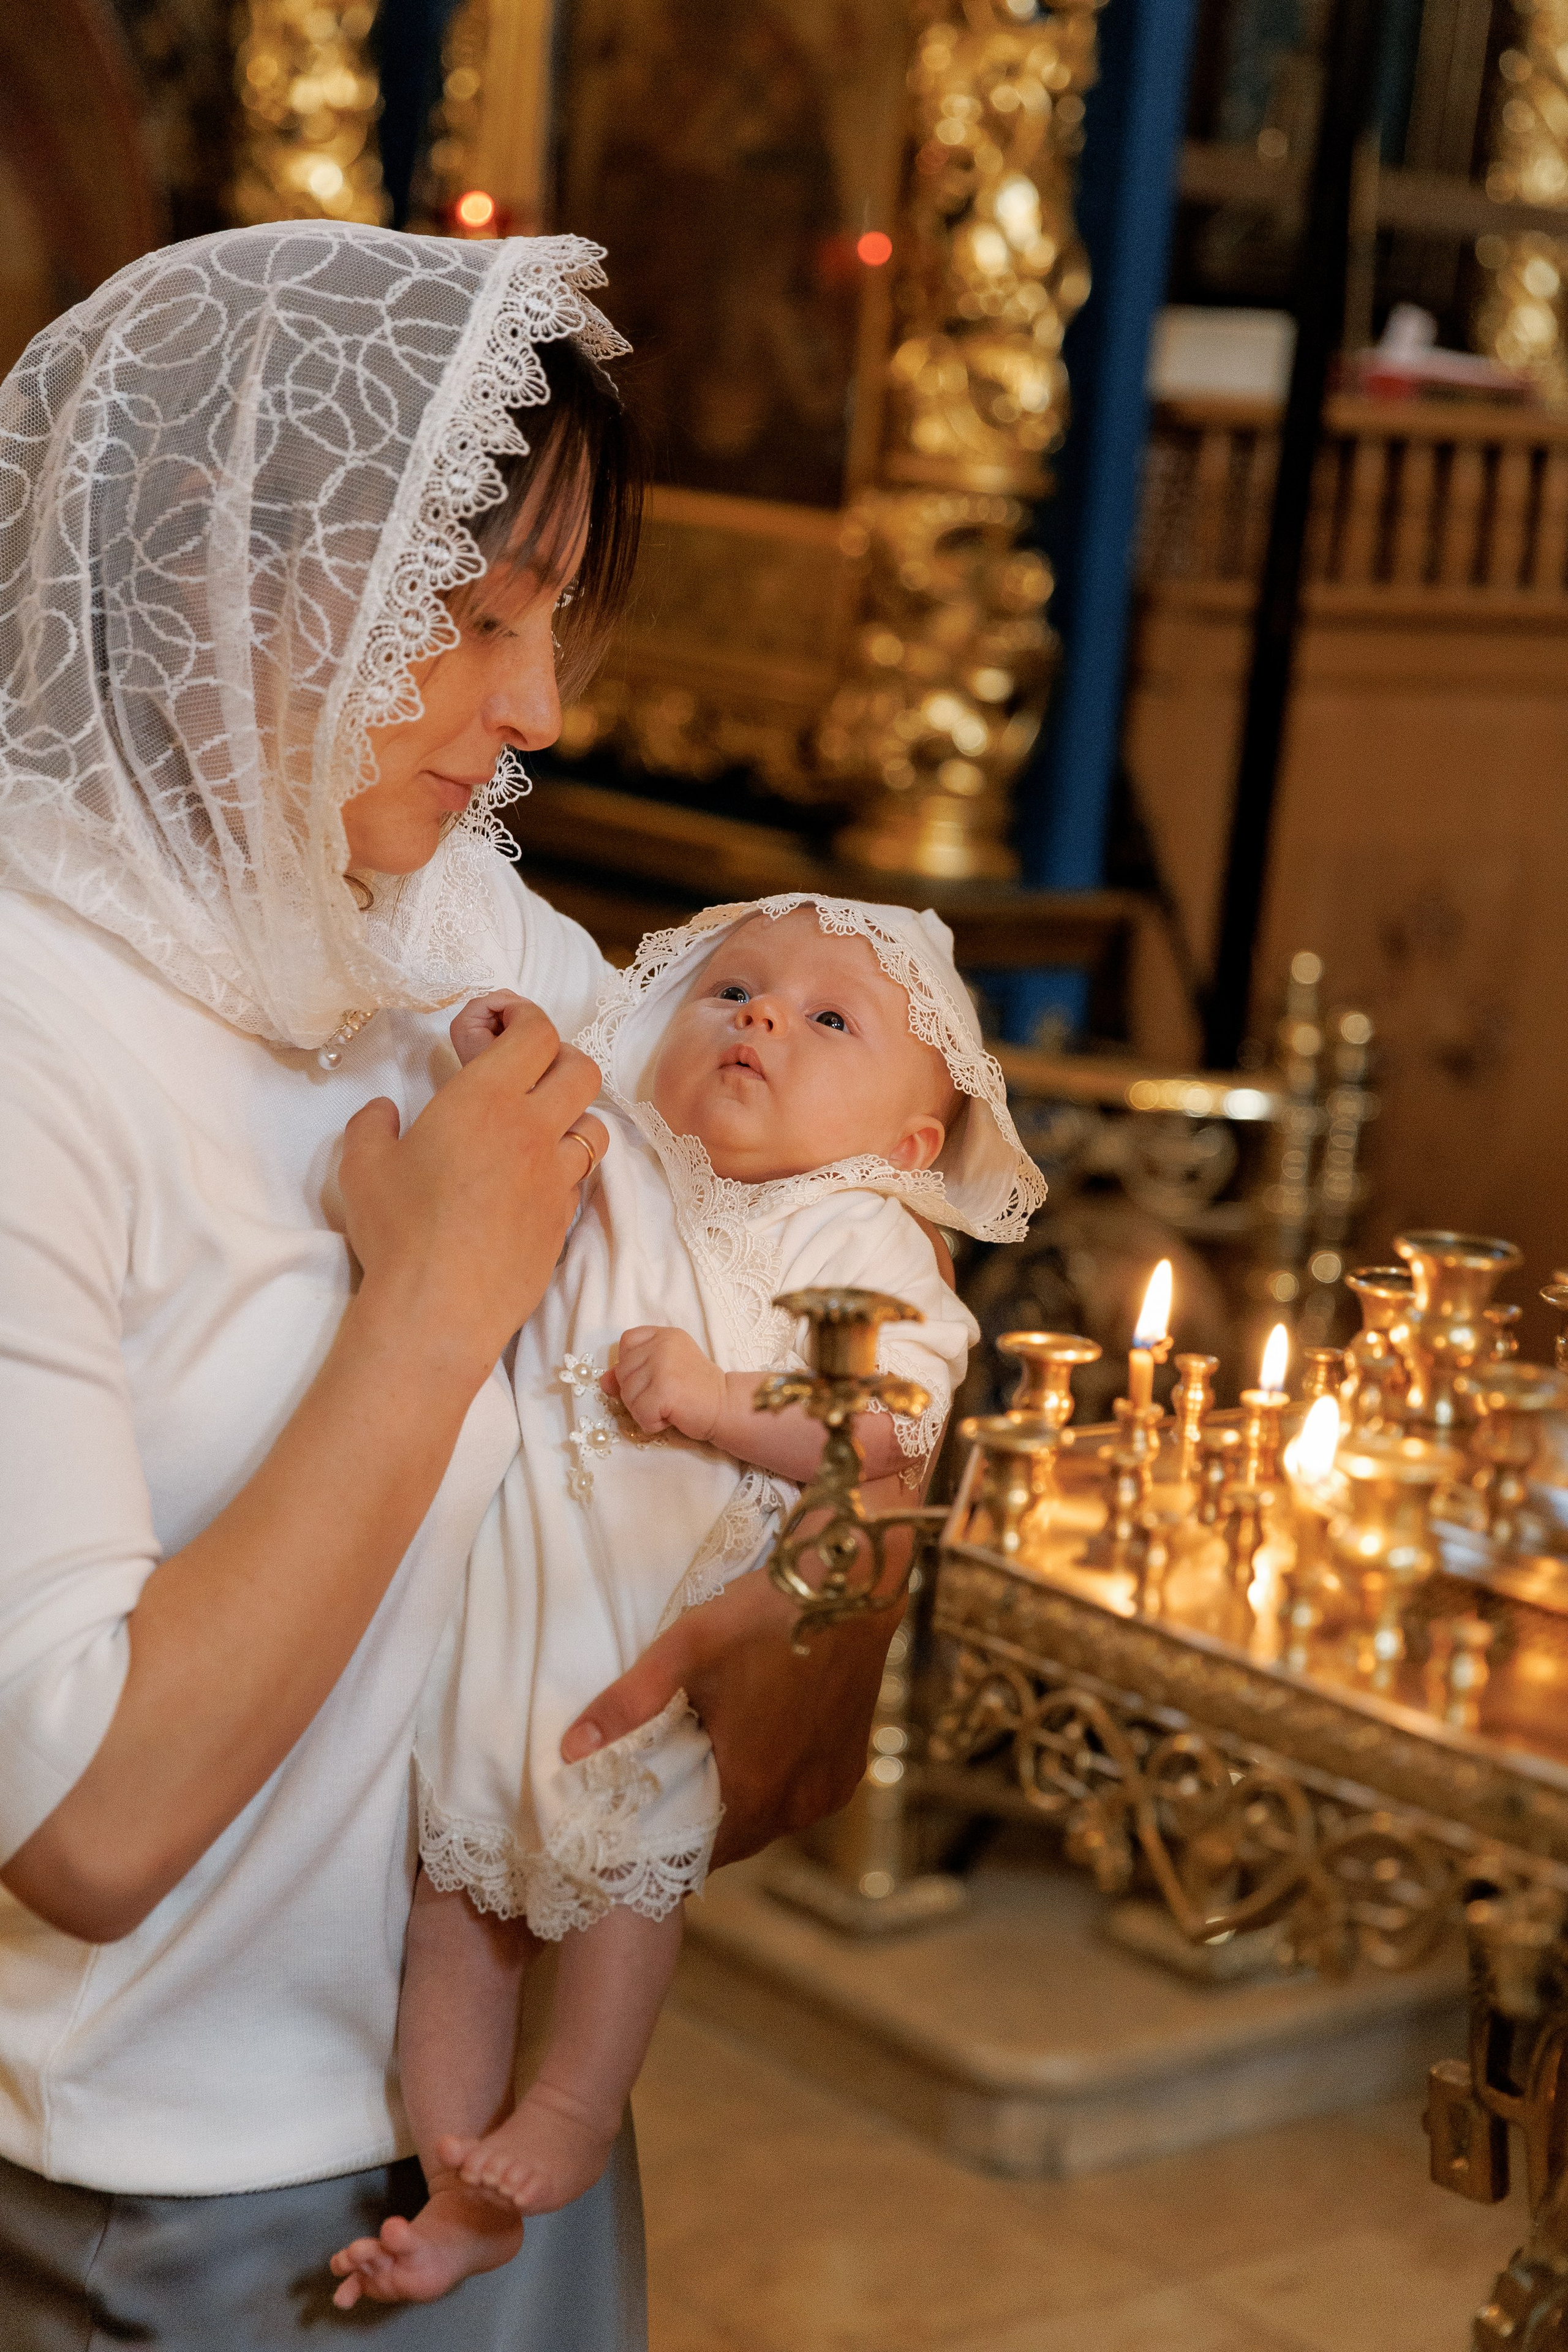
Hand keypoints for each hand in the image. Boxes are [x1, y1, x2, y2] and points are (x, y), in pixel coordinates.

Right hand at [340, 996, 605, 1373]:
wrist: (439, 1308)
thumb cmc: (397, 1229)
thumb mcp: (362, 1164)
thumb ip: (372, 1124)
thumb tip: (383, 1111)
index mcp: (486, 1098)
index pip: (537, 1032)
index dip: (523, 1014)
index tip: (497, 1020)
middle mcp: (533, 1129)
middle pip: (582, 1069)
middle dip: (558, 1058)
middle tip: (522, 1072)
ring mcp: (556, 1177)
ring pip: (594, 1125)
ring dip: (571, 1115)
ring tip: (534, 1128)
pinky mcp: (564, 1219)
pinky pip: (579, 1178)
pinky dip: (564, 1168)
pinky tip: (530, 1182)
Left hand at [560, 1563, 901, 1864]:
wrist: (850, 1585)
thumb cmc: (764, 1614)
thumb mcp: (685, 1649)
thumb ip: (629, 1702)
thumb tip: (570, 1751)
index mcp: (752, 1788)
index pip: (694, 1855)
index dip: (662, 1849)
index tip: (635, 1836)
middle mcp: (796, 1804)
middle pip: (732, 1841)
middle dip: (697, 1825)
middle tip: (663, 1796)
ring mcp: (829, 1788)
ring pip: (767, 1821)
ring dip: (737, 1806)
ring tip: (705, 1771)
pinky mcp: (850, 1768)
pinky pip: (800, 1799)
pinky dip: (774, 1788)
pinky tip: (754, 1753)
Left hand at [602, 1326, 724, 1440]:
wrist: (727, 1407)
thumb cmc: (696, 1391)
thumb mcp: (663, 1372)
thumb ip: (634, 1372)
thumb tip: (604, 1381)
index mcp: (664, 1335)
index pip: (626, 1342)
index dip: (631, 1365)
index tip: (653, 1377)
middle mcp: (662, 1344)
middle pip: (622, 1372)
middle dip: (638, 1393)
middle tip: (666, 1396)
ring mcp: (662, 1365)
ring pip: (627, 1395)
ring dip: (644, 1410)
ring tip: (670, 1406)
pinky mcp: (664, 1389)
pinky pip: (639, 1414)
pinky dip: (652, 1423)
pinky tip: (672, 1416)